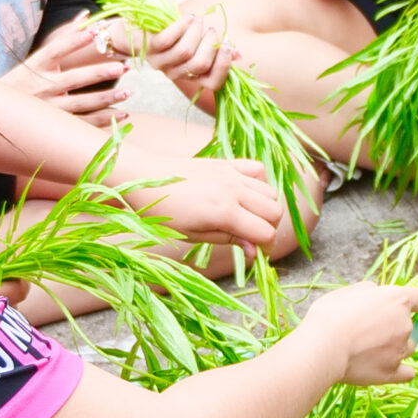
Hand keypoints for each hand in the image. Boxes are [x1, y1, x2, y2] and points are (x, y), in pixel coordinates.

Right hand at [7, 17, 130, 125]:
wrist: (1, 112)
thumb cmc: (24, 81)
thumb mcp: (38, 58)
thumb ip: (64, 37)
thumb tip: (86, 15)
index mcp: (37, 66)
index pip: (57, 50)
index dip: (75, 40)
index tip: (95, 30)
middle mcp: (43, 86)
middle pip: (74, 79)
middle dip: (99, 73)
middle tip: (122, 67)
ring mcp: (50, 108)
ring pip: (82, 103)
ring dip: (106, 98)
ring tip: (128, 92)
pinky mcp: (57, 124)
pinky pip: (84, 122)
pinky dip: (104, 119)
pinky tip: (123, 115)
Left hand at [130, 155, 283, 249]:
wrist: (143, 177)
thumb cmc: (162, 211)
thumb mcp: (193, 234)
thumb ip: (228, 239)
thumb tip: (255, 251)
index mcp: (224, 211)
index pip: (265, 232)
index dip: (266, 247)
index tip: (255, 254)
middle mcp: (234, 190)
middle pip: (274, 211)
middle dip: (269, 229)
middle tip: (251, 238)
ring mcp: (232, 173)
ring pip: (270, 192)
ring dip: (265, 208)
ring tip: (247, 217)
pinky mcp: (227, 162)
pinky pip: (257, 169)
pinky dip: (259, 184)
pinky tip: (244, 193)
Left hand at [135, 7, 238, 96]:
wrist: (141, 28)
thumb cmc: (174, 34)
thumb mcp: (198, 42)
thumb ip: (216, 49)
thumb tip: (237, 54)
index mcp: (191, 75)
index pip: (213, 83)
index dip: (223, 65)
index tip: (226, 45)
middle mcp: (176, 74)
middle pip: (200, 65)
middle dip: (210, 43)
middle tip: (211, 29)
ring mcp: (161, 63)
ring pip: (185, 51)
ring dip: (196, 31)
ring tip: (197, 19)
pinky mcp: (149, 49)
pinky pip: (167, 39)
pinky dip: (180, 25)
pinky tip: (186, 18)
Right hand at [297, 282, 417, 384]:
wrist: (323, 347)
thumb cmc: (331, 315)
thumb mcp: (348, 292)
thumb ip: (368, 291)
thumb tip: (375, 294)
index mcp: (397, 300)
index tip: (413, 306)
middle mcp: (405, 324)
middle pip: (410, 325)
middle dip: (394, 327)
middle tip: (367, 330)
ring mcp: (400, 350)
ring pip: (408, 348)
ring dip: (395, 348)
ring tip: (370, 350)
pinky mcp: (392, 373)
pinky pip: (407, 373)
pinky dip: (400, 371)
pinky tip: (387, 368)